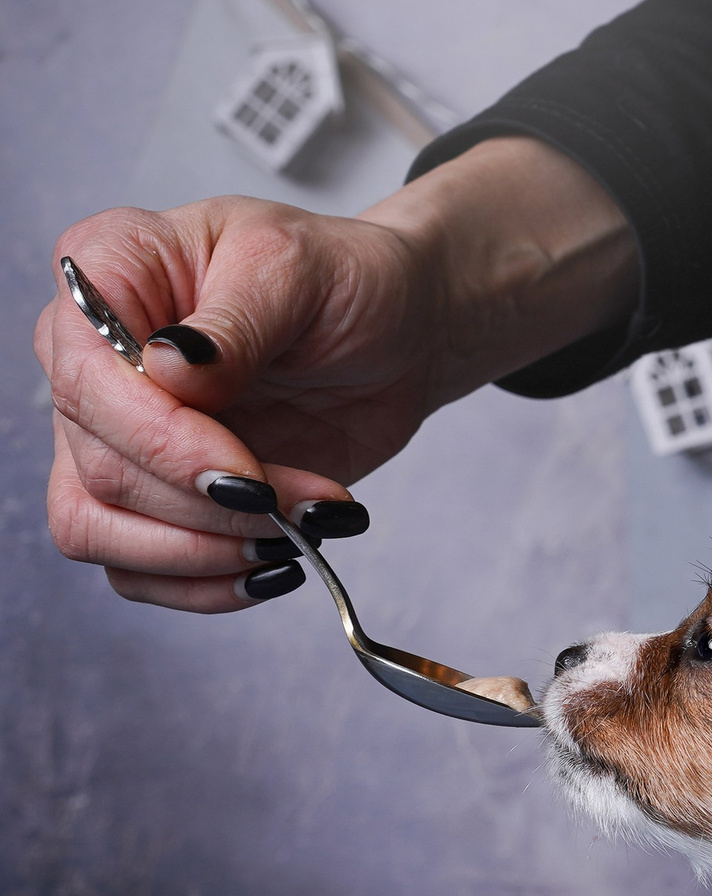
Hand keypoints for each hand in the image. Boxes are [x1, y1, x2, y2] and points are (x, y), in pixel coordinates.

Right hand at [37, 138, 636, 612]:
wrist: (400, 335)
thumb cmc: (347, 281)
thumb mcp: (300, 270)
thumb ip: (235, 320)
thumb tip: (169, 369)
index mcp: (107, 276)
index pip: (85, 380)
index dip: (162, 444)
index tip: (246, 476)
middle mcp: (91, 360)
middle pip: (99, 469)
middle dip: (207, 507)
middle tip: (300, 504)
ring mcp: (116, 435)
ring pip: (100, 531)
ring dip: (206, 552)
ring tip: (298, 530)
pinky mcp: (158, 496)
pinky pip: (140, 570)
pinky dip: (208, 583)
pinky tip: (278, 562)